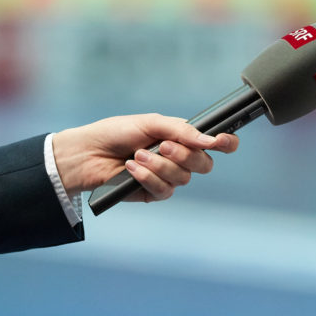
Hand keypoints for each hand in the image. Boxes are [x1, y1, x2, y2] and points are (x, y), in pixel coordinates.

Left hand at [50, 113, 238, 200]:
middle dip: (185, 155)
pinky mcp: (153, 193)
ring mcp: (167, 177)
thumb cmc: (117, 132)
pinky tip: (131, 168)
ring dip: (159, 165)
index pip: (215, 144)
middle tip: (162, 146)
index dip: (226, 143)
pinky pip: (164, 190)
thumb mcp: (150, 123)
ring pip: (183, 178)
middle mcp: (179, 158)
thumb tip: (209, 140)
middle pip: (204, 165)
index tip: (222, 141)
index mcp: (182, 138)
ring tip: (137, 155)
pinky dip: (147, 177)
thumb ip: (181, 130)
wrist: (88, 152)